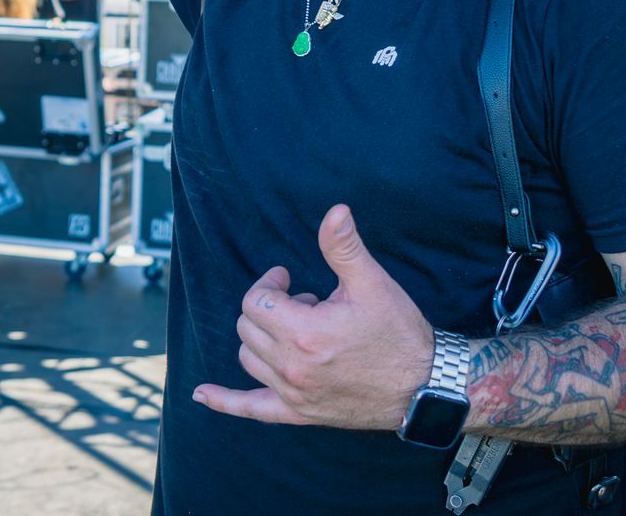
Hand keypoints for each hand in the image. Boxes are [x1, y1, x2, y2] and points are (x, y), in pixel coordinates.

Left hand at [194, 205, 433, 429]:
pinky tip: (201, 394)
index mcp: (304, 332)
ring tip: (297, 331)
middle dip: (268, 308)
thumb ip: (344, 247)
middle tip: (303, 303)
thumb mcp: (373, 284)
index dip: (269, 285)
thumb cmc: (399, 333)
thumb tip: (335, 211)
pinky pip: (251, 410)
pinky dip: (225, 401)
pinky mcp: (299, 414)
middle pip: (247, 327)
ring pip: (248, 358)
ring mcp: (293, 394)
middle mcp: (292, 367)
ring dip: (261, 338)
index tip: (289, 280)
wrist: (423, 386)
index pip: (255, 301)